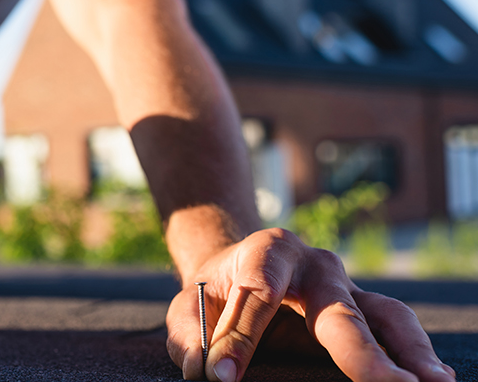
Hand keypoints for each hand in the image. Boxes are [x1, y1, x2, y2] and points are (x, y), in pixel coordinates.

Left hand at [166, 228, 455, 381]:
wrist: (238, 269)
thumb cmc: (214, 292)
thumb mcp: (189, 309)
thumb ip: (194, 338)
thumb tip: (209, 373)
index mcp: (266, 251)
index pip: (258, 292)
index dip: (239, 337)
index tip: (222, 376)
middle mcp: (315, 264)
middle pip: (335, 305)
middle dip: (356, 347)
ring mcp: (346, 286)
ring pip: (382, 313)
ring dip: (405, 350)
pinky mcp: (363, 308)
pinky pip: (393, 326)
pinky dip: (413, 350)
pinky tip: (431, 377)